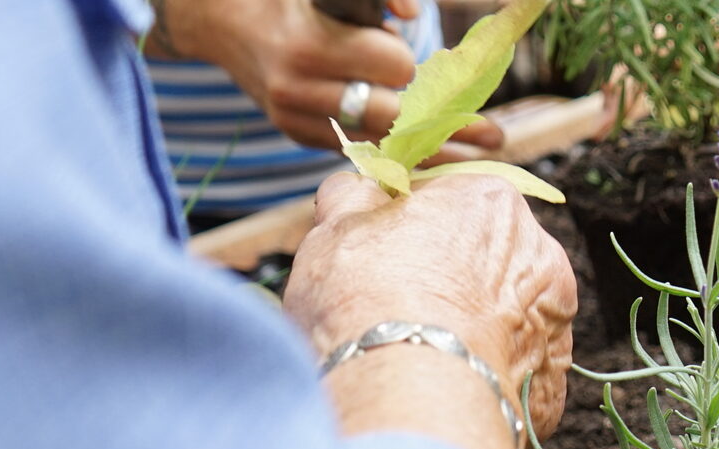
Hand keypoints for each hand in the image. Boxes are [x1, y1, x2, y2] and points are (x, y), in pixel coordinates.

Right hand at [153, 0, 505, 150]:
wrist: (222, 18)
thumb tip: (412, 14)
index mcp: (309, 46)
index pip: (393, 66)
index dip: (424, 64)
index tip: (448, 68)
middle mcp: (298, 88)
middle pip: (392, 118)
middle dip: (448, 126)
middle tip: (496, 137)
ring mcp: (294, 117)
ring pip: (377, 145)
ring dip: (432, 155)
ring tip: (480, 162)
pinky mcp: (294, 133)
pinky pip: (355, 150)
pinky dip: (396, 156)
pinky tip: (438, 163)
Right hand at [284, 173, 576, 432]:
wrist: (410, 394)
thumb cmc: (367, 301)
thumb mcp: (336, 229)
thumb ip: (353, 197)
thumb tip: (357, 189)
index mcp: (490, 200)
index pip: (448, 202)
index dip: (408, 231)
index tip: (381, 260)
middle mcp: (538, 251)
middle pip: (483, 259)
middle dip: (448, 279)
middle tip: (399, 310)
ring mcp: (554, 319)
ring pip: (504, 316)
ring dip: (471, 328)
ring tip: (422, 354)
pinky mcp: (552, 381)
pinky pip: (513, 372)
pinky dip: (483, 378)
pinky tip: (448, 388)